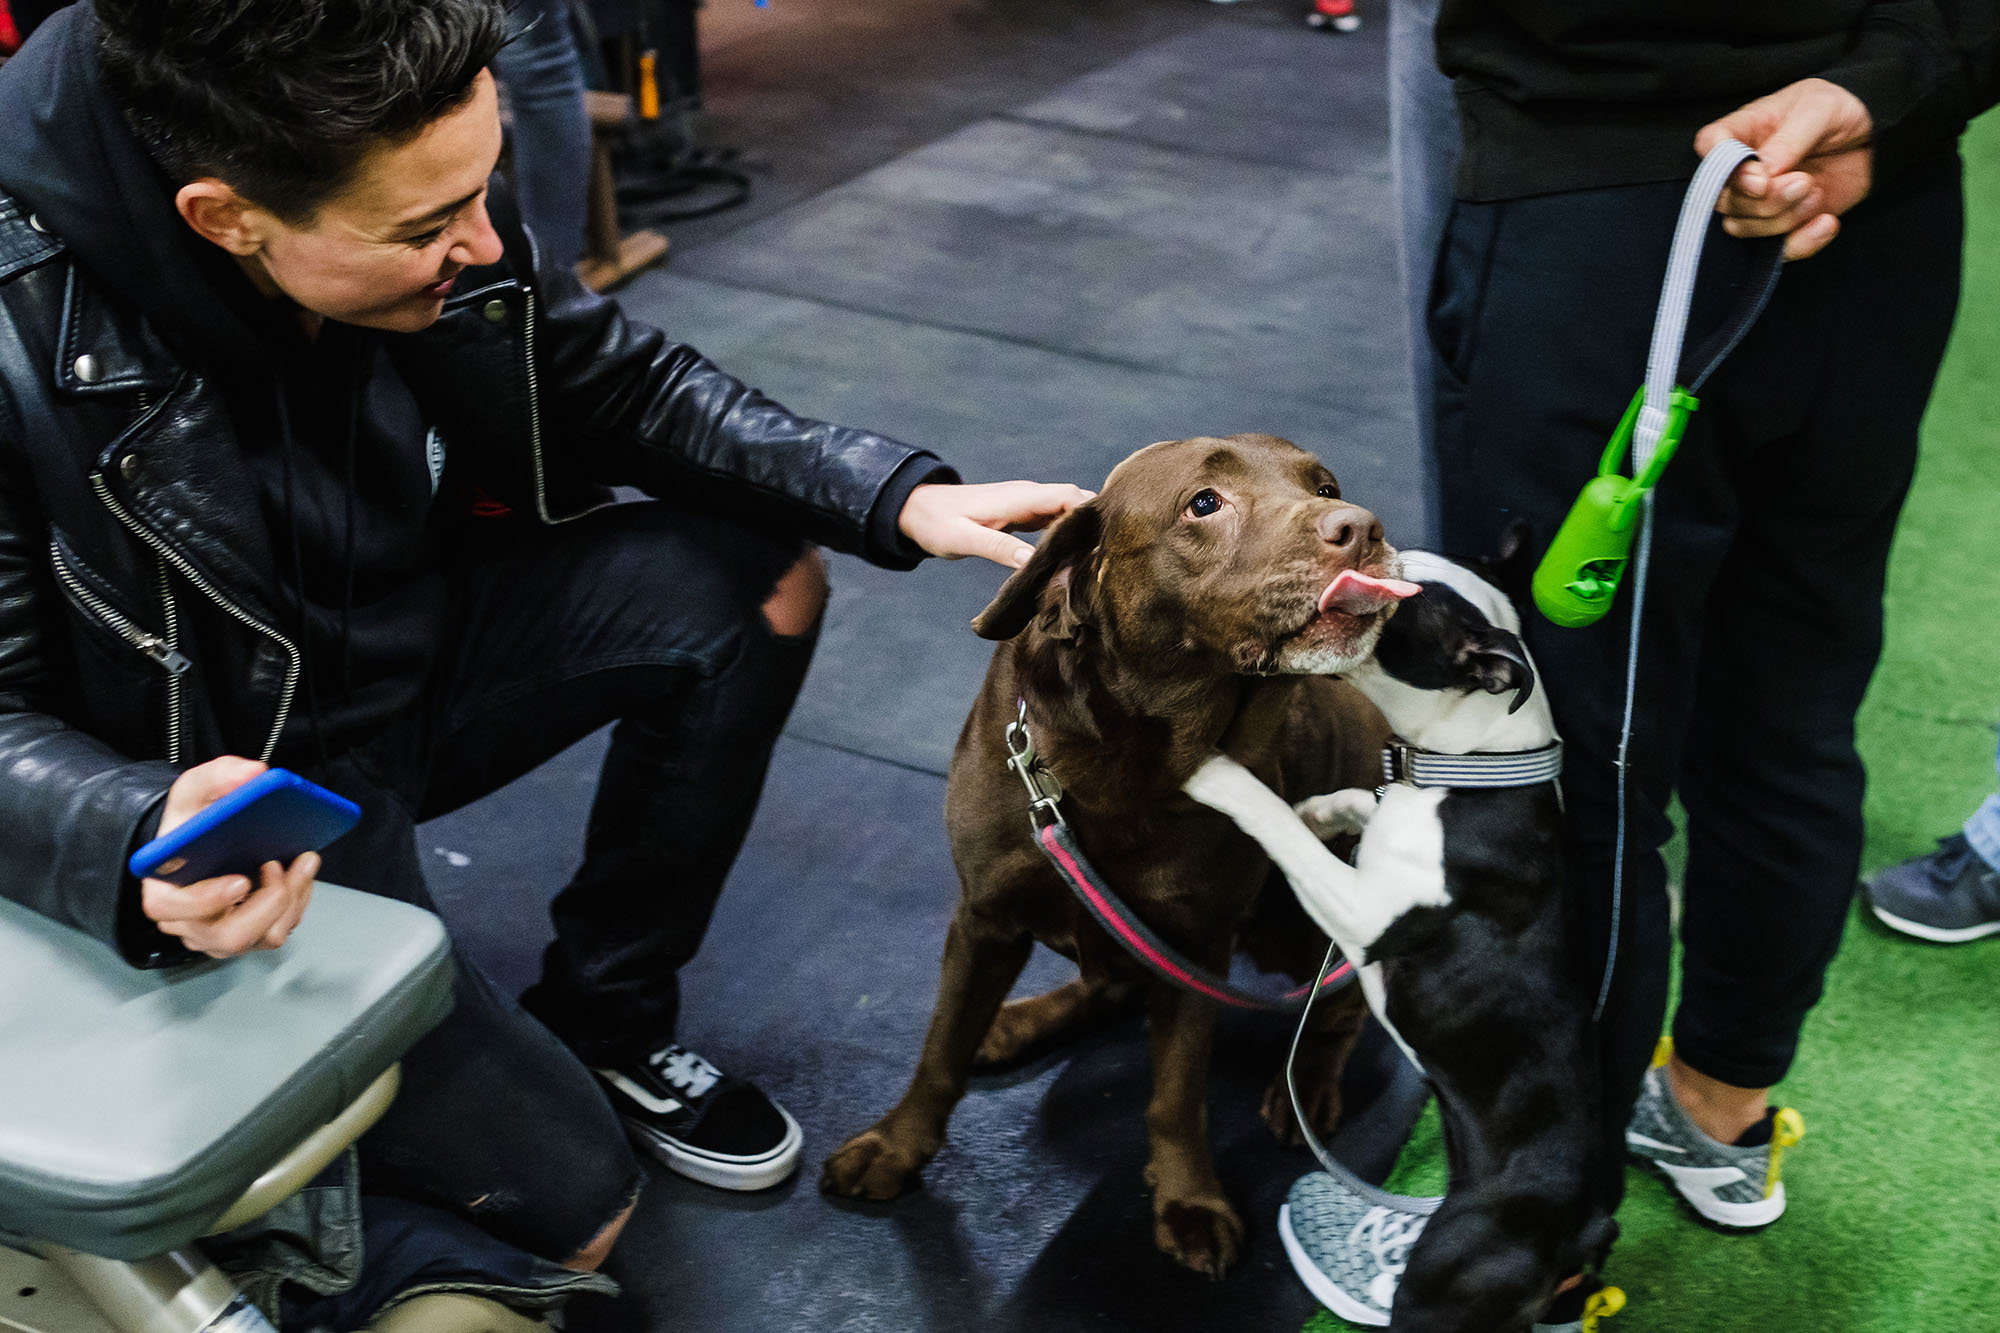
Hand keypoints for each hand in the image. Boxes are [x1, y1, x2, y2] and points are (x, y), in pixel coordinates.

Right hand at [141, 755, 319, 957]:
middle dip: (266, 902)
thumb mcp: (195, 790)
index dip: (205, 901)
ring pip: (263, 937)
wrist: (204, 839)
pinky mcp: (251, 933)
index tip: (239, 881)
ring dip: (291, 899)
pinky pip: (281, 928)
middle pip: (228, 936)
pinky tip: (301, 871)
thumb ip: (218, 777)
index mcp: (164, 892)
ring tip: (300, 862)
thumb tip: (252, 773)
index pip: (170, 910)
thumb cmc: (192, 822)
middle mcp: (190, 922)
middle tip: (277, 865)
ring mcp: (221, 933)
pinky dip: (298, 901)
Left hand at [898, 480, 1094, 568]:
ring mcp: (1027, 503)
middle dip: (1094, 522)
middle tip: (1108, 555)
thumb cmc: (938, 524)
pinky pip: (1056, 519)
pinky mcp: (1024, 513)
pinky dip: (1069, 533)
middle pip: (1076, 501)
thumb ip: (998, 548)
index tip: (1105, 540)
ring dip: (1083, 529)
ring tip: (1097, 558)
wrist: (918, 509)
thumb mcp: (964, 539)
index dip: (1091, 515)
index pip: (1069, 497)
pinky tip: (1074, 554)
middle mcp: (1028, 495)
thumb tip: (1033, 561)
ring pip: (1069, 510)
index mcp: (1019, 498)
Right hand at [1697, 78, 1873, 260]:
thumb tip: (1760, 175)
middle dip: (1766, 201)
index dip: (1722, 169)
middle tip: (1804, 182)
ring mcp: (1760, 200)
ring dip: (1784, 218)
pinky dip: (1802, 242)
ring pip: (1744, 227)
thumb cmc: (1840, 109)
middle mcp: (1743, 169)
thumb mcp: (1819, 110)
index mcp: (1743, 131)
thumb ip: (1787, 141)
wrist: (1875, 134)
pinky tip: (1827, 222)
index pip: (1709, 146)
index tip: (1758, 179)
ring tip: (1816, 193)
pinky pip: (1776, 249)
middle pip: (1725, 200)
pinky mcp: (1783, 222)